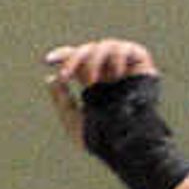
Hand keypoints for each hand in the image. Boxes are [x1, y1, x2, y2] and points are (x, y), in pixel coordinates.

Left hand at [43, 39, 158, 146]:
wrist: (127, 142)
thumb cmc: (102, 139)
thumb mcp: (73, 121)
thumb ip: (61, 100)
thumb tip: (52, 78)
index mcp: (94, 83)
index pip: (78, 61)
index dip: (64, 56)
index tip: (47, 61)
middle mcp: (109, 72)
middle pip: (88, 50)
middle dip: (73, 59)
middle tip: (65, 75)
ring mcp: (125, 67)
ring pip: (105, 46)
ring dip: (92, 60)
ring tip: (91, 82)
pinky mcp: (141, 65)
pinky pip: (127, 48)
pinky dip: (117, 57)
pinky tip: (116, 75)